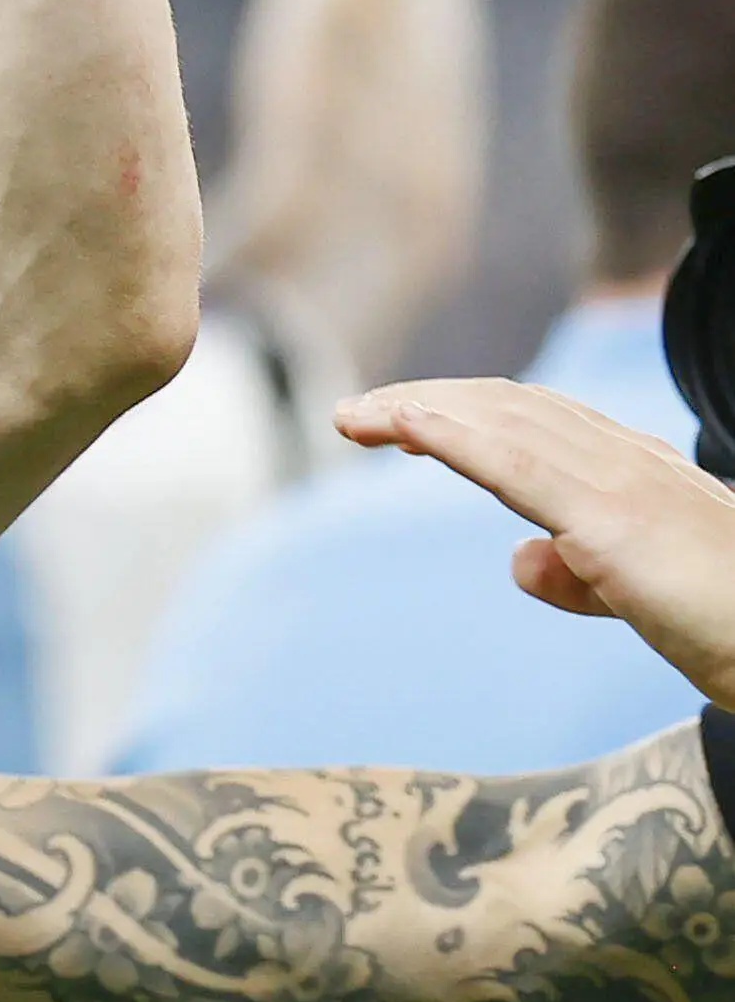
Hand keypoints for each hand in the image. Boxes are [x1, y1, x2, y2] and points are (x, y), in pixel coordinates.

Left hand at [339, 376, 734, 710]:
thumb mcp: (646, 597)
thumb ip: (584, 574)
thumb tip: (520, 558)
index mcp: (642, 478)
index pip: (538, 424)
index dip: (465, 414)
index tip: (400, 420)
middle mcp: (632, 465)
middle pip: (510, 410)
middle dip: (429, 404)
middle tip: (357, 415)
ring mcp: (624, 486)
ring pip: (503, 422)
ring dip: (421, 410)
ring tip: (355, 416)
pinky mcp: (613, 522)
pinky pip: (513, 461)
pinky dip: (449, 432)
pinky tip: (401, 425)